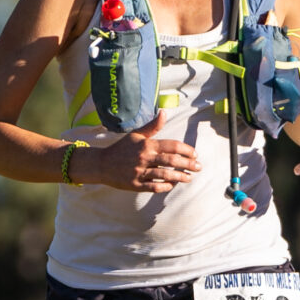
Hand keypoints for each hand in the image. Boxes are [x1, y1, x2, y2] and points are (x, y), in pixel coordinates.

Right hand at [85, 115, 200, 190]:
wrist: (101, 164)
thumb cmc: (121, 149)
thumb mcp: (136, 135)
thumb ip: (152, 126)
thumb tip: (164, 112)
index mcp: (147, 145)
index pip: (172, 146)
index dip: (186, 150)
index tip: (194, 154)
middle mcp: (144, 158)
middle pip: (172, 160)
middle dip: (188, 164)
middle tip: (198, 167)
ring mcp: (140, 172)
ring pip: (165, 175)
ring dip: (180, 177)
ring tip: (189, 178)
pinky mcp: (135, 185)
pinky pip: (154, 187)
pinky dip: (165, 186)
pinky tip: (172, 185)